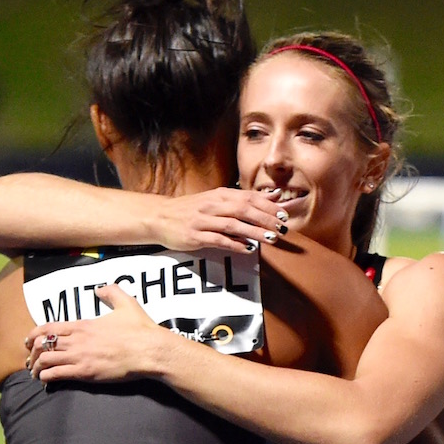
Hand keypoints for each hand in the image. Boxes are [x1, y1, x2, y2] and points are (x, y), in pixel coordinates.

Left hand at [24, 285, 163, 383]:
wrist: (149, 351)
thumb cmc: (140, 329)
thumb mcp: (126, 303)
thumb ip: (111, 293)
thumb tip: (100, 289)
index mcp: (83, 325)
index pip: (48, 327)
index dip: (34, 334)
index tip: (28, 340)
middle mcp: (77, 340)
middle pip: (42, 344)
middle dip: (32, 353)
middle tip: (30, 360)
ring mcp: (80, 357)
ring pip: (46, 360)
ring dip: (37, 368)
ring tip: (35, 374)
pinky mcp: (86, 372)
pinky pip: (57, 374)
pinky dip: (47, 377)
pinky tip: (45, 381)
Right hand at [151, 187, 287, 251]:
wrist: (160, 217)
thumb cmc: (191, 210)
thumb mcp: (216, 200)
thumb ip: (242, 200)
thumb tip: (272, 196)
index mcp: (220, 195)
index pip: (248, 198)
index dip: (268, 206)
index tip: (284, 214)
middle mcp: (213, 205)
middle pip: (244, 209)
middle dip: (265, 218)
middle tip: (282, 228)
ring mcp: (203, 220)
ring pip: (233, 224)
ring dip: (254, 231)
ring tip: (270, 238)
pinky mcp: (196, 236)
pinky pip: (218, 240)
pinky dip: (235, 244)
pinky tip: (248, 249)